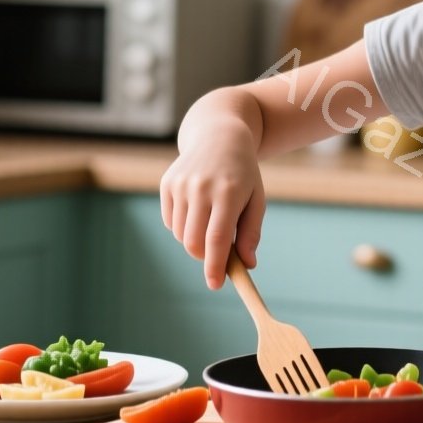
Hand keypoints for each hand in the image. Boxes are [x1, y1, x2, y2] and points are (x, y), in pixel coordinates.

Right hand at [159, 130, 266, 290]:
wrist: (219, 137)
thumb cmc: (243, 174)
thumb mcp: (255, 200)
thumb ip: (251, 233)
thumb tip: (247, 265)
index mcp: (228, 192)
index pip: (217, 238)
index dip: (215, 266)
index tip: (215, 285)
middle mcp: (201, 187)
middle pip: (194, 242)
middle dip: (205, 257)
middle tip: (218, 256)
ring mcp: (180, 184)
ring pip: (180, 235)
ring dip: (194, 240)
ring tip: (210, 221)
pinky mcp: (167, 184)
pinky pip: (170, 222)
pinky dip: (182, 226)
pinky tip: (196, 208)